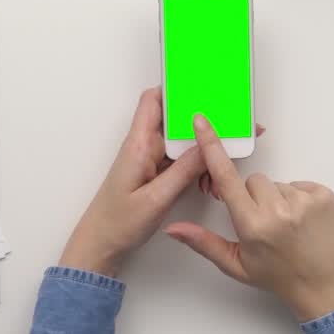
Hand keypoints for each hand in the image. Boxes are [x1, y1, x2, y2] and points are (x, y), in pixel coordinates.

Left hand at [58, 88, 206, 277]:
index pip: (154, 100)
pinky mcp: (156, 174)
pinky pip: (182, 160)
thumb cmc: (117, 224)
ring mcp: (150, 160)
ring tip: (221, 164)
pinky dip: (198, 167)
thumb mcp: (156, 199)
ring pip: (183, 142)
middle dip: (204, 122)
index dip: (177, 88)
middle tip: (232, 125)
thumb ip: (184, 171)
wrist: (101, 247)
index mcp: (138, 144)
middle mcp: (144, 146)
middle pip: (176, 119)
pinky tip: (209, 180)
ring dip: (203, 150)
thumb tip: (208, 144)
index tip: (204, 86)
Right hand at [166, 115, 333, 321]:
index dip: (211, 148)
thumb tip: (173, 229)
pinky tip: (302, 221)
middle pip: (253, 180)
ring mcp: (304, 202)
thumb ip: (203, 242)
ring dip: (278, 199)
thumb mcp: (236, 265)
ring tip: (287, 225)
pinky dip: (298, 198)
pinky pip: (300, 184)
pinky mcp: (324, 196)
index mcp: (253, 225)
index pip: (226, 177)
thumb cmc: (280, 276)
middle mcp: (278, 211)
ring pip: (277, 183)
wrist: (324, 286)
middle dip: (253, 196)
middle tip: (265, 223)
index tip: (203, 122)